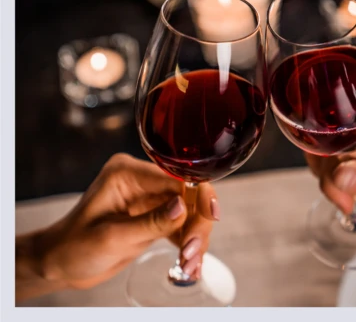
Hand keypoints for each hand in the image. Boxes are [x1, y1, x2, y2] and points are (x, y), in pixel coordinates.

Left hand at [16, 153, 219, 301]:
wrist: (60, 264)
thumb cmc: (74, 247)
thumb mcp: (113, 236)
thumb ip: (152, 221)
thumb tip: (184, 207)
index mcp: (128, 173)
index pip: (177, 176)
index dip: (199, 195)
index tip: (211, 218)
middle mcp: (143, 180)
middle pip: (190, 195)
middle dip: (197, 225)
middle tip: (192, 253)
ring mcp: (151, 198)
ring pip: (192, 213)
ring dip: (195, 239)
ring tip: (189, 267)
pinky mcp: (156, 216)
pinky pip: (184, 226)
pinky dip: (189, 245)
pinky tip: (189, 265)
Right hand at [306, 108, 355, 216]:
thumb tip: (337, 175)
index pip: (337, 148)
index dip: (331, 178)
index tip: (346, 202)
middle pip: (328, 141)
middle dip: (327, 176)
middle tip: (348, 202)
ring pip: (329, 138)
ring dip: (329, 168)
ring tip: (350, 192)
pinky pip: (340, 136)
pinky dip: (338, 158)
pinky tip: (351, 176)